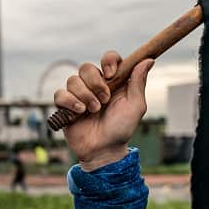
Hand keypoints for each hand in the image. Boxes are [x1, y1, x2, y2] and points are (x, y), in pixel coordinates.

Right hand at [54, 52, 154, 170]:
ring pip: (73, 80)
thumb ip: (138, 82)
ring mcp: (79, 95)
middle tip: (104, 100)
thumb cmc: (122, 128)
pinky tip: (79, 112)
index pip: (109, 58)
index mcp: (113, 81)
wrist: (105, 150)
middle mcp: (95, 85)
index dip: (108, 61)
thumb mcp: (135, 106)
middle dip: (95, 83)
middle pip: (86, 67)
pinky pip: (60, 94)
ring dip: (85, 96)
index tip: (111, 73)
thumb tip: (148, 60)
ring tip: (94, 111)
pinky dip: (70, 102)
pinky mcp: (65, 106)